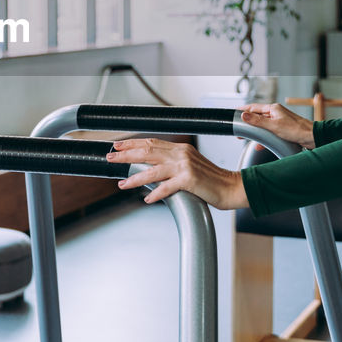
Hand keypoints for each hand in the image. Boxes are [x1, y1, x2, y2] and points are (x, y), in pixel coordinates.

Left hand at [110, 138, 247, 208]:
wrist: (231, 188)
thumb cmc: (210, 180)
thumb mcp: (189, 166)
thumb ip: (172, 165)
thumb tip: (150, 170)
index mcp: (180, 149)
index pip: (151, 142)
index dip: (132, 143)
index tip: (117, 145)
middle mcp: (181, 154)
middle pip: (147, 151)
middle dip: (126, 155)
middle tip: (110, 158)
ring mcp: (185, 166)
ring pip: (153, 171)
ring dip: (134, 178)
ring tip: (122, 184)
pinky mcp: (190, 180)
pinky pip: (166, 187)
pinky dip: (155, 193)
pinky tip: (147, 199)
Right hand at [238, 103, 314, 149]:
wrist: (312, 138)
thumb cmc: (297, 129)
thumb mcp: (273, 126)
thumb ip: (258, 121)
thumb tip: (244, 115)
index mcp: (274, 109)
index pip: (254, 107)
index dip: (244, 110)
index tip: (235, 113)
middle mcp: (276, 114)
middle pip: (258, 117)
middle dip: (248, 123)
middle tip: (239, 128)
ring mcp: (280, 122)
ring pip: (263, 126)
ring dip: (256, 132)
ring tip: (246, 137)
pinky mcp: (283, 130)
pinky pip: (270, 133)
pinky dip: (264, 139)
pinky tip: (259, 145)